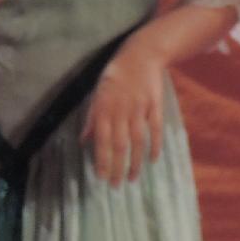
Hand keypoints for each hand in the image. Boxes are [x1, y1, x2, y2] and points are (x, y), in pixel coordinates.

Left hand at [82, 41, 165, 185]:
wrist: (141, 55)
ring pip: (137, 141)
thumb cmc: (115, 75)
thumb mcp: (97, 94)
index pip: (102, 141)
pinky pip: (155, 129)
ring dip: (135, 162)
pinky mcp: (155, 106)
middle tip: (115, 185)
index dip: (101, 160)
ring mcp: (140, 109)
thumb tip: (84, 140)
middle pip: (119, 145)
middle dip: (117, 167)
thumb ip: (92, 119)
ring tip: (133, 178)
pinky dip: (155, 145)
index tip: (101, 177)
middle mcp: (121, 111)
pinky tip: (153, 160)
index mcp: (104, 109)